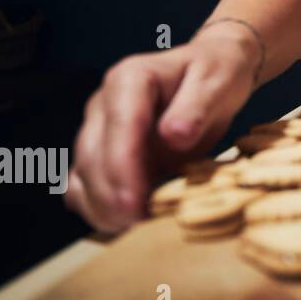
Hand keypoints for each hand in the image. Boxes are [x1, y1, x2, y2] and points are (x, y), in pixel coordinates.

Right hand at [65, 26, 260, 232]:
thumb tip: (174, 135)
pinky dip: (98, 207)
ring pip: (82, 174)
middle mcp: (104, 102)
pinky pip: (84, 184)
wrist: (212, 70)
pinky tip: (124, 223)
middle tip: (138, 225)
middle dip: (111, 196)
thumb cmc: (217, 74)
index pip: (120, 125)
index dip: (123, 167)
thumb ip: (196, 106)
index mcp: (130, 78)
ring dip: (101, 206)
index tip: (134, 202)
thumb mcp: (218, 82)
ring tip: (134, 228)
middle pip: (93, 155)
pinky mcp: (100, 151)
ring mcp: (98, 128)